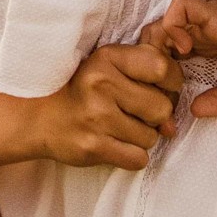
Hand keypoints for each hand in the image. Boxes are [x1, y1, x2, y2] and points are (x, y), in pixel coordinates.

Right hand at [28, 43, 183, 171]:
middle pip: (161, 108)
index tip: (164, 87)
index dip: (172, 81)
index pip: (161, 67)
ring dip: (143, 136)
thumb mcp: (108, 64)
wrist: (39, 117)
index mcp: (107, 58)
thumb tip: (178, 104)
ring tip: (121, 127)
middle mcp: (101, 85)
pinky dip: (133, 155)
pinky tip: (116, 143)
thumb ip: (145, 66)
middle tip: (138, 113)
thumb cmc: (82, 88)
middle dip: (157, 115)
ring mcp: (96, 117)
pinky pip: (138, 159)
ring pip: (151, 137)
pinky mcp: (93, 147)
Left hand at [140, 0, 216, 117]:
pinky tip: (184, 50)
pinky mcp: (216, 10)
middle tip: (155, 90)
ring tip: (167, 73)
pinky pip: (178, 9)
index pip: (171, 59)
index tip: (165, 106)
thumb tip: (194, 112)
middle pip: (155, 42)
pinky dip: (171, 28)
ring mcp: (207, 21)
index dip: (161, 79)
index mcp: (212, 48)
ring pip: (159, 25)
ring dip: (154, 48)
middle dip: (147, 65)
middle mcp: (204, 34)